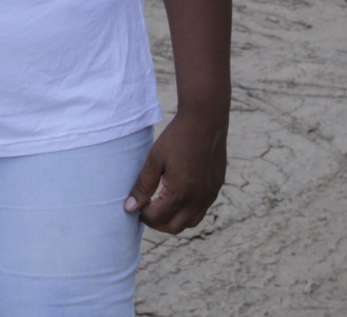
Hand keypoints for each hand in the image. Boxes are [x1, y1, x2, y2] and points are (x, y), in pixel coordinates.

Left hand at [124, 108, 226, 233]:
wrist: (206, 119)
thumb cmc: (177, 137)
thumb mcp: (155, 160)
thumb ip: (143, 186)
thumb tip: (130, 208)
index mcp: (181, 193)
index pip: (157, 218)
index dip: (142, 214)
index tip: (136, 204)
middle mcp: (198, 199)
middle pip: (174, 227)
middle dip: (157, 223)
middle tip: (146, 209)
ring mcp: (209, 194)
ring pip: (191, 222)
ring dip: (174, 219)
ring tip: (162, 205)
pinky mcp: (216, 186)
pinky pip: (202, 209)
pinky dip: (189, 210)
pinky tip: (179, 195)